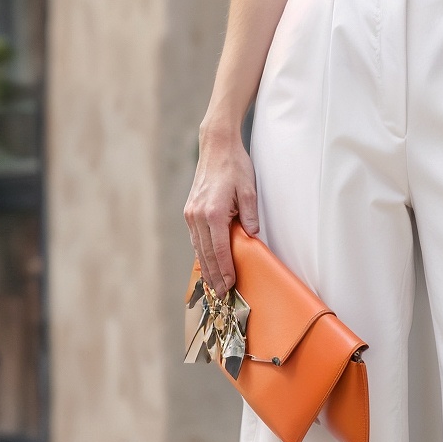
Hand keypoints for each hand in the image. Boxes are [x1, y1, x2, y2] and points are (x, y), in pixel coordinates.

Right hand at [184, 126, 258, 291]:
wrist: (216, 147)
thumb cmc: (235, 166)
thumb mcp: (249, 190)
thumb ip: (250, 215)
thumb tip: (253, 237)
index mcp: (213, 212)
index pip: (220, 250)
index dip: (225, 270)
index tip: (230, 285)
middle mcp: (198, 216)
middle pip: (206, 254)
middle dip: (214, 276)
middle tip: (221, 294)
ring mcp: (191, 214)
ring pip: (198, 248)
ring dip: (206, 268)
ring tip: (213, 285)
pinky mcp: (189, 211)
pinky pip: (195, 239)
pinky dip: (201, 253)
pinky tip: (207, 264)